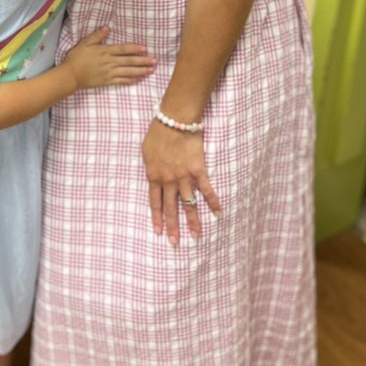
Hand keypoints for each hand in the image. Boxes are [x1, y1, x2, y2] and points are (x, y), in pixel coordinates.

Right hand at [62, 25, 154, 89]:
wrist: (71, 75)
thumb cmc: (77, 57)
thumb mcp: (85, 43)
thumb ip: (97, 36)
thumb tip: (107, 27)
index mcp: (105, 51)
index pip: (123, 49)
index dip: (134, 48)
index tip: (145, 48)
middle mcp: (110, 62)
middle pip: (129, 61)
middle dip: (143, 60)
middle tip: (154, 60)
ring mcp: (109, 73)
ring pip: (128, 71)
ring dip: (141, 70)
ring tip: (151, 70)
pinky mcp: (108, 82)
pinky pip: (122, 81)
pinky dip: (132, 80)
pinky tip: (139, 79)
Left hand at [142, 122, 219, 244]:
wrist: (174, 121)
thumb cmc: (158, 132)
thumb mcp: (146, 151)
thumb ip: (150, 166)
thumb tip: (152, 175)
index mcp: (153, 176)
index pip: (155, 202)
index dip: (157, 218)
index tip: (158, 232)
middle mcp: (168, 181)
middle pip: (170, 208)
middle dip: (173, 227)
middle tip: (175, 243)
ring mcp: (184, 177)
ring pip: (188, 204)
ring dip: (193, 221)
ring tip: (196, 236)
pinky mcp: (198, 171)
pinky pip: (207, 190)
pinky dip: (213, 202)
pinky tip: (219, 213)